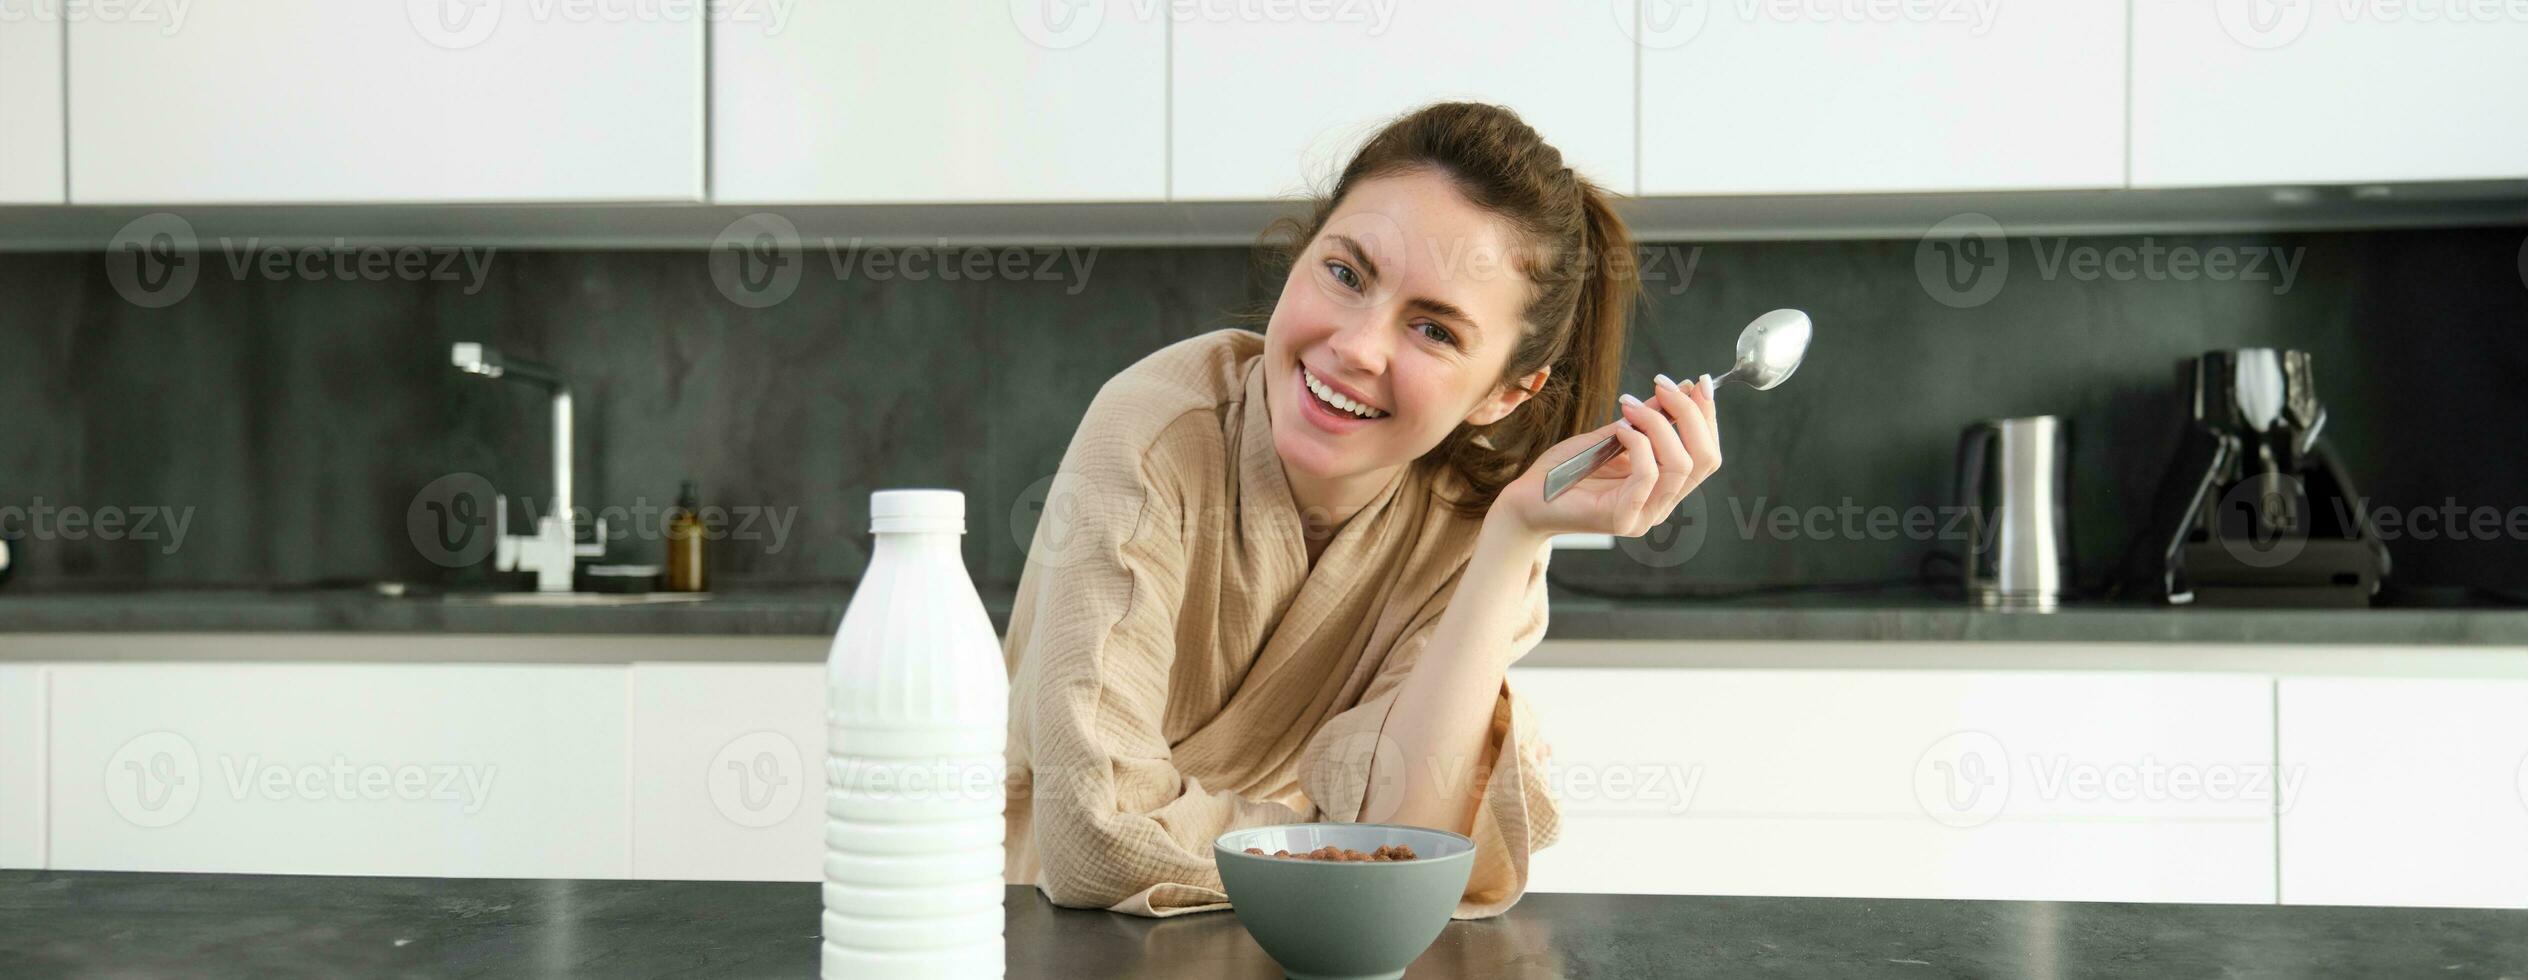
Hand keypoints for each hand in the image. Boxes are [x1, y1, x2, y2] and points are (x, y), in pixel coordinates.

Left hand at [1492, 373, 1720, 541]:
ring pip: (1680, 465)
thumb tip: (1679, 390)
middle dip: (1690, 414)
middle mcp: (1661, 504)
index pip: (1707, 454)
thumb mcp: (1611, 436)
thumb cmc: (1565, 470)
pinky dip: (1638, 444)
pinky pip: (1647, 476)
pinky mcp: (1622, 518)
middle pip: (1704, 459)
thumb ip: (1644, 421)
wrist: (1526, 500)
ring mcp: (1644, 515)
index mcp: (1664, 486)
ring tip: (1630, 405)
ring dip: (1659, 424)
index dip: (1707, 416)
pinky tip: (1620, 429)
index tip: (1697, 382)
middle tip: (1663, 386)